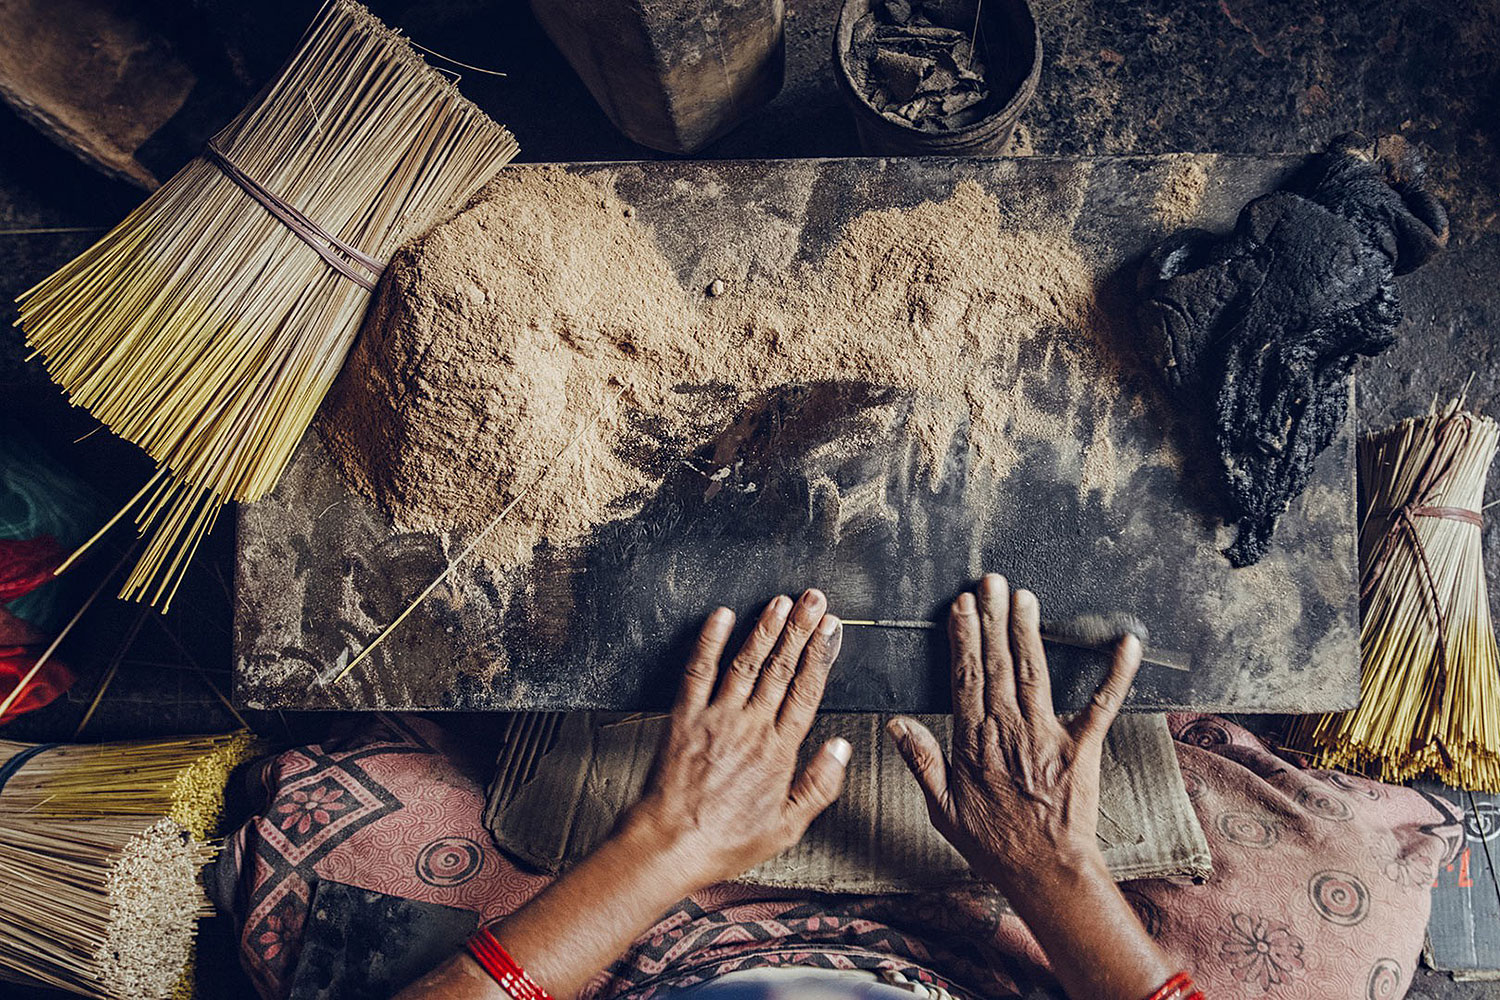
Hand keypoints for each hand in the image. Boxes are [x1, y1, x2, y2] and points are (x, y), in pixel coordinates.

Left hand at [621, 589, 849, 886]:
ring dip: (765, 628)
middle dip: (800, 629)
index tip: (831, 628)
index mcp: (779, 751)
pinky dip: (710, 641)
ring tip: (781, 602)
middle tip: (813, 600)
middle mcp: (751, 727)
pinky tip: (721, 617)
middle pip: (782, 668)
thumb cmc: (725, 841)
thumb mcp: (787, 827)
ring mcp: (717, 718)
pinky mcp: (685, 717)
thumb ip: (819, 785)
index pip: (807, 690)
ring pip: (747, 662)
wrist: (671, 844)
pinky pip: (699, 671)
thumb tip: (840, 749)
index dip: (821, 655)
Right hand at [886, 575, 1171, 999]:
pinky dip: (1115, 672)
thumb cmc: (992, 844)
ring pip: (1033, 672)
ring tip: (1024, 596)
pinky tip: (1126, 642)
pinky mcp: (1083, 748)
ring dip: (1028, 631)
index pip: (965, 678)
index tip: (960, 607)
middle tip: (991, 582)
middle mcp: (1009, 731)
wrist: (1045, 872)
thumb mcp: (941, 809)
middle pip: (997, 664)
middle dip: (993, 619)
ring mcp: (1047, 737)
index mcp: (973, 742)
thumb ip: (921, 761)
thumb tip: (895, 723)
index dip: (963, 639)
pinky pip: (1102, 704)